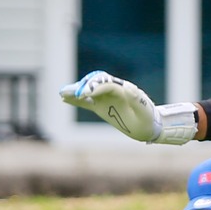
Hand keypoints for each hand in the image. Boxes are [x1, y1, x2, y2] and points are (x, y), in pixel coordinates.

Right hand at [58, 71, 197, 145]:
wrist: (147, 126)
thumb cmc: (147, 119)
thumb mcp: (144, 111)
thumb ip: (136, 100)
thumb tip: (128, 87)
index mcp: (123, 89)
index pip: (107, 84)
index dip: (96, 87)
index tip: (87, 93)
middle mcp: (112, 91)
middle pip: (95, 83)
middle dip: (84, 86)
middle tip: (75, 93)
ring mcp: (105, 98)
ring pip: (88, 92)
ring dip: (75, 91)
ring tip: (63, 93)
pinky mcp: (100, 106)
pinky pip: (85, 102)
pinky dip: (75, 100)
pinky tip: (64, 98)